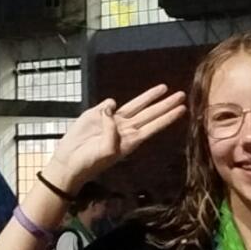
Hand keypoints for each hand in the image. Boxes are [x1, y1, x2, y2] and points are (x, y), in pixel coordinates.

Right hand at [46, 85, 186, 190]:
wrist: (68, 162)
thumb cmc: (90, 162)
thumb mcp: (106, 151)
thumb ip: (112, 131)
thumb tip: (111, 108)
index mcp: (131, 141)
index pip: (154, 126)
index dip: (168, 117)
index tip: (182, 109)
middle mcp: (124, 129)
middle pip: (149, 113)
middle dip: (165, 104)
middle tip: (181, 94)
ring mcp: (110, 121)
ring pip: (135, 106)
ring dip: (150, 97)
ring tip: (164, 88)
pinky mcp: (96, 115)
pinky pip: (107, 105)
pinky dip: (109, 105)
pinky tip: (107, 109)